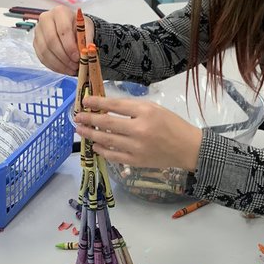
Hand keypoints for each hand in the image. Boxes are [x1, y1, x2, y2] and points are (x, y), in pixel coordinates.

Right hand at [33, 5, 90, 75]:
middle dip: (64, 57)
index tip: (78, 57)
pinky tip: (64, 69)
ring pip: (45, 51)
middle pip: (51, 41)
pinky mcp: (36, 42)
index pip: (63, 30)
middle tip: (75, 66)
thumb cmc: (79, 27)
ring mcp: (38, 31)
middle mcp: (45, 18)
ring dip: (59, 64)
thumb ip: (88, 38)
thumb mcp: (88, 29)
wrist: (71, 28)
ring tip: (71, 69)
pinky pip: (42, 57)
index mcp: (60, 12)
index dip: (70, 46)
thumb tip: (87, 50)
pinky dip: (54, 66)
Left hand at [74, 95, 202, 172]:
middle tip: (77, 118)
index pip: (115, 106)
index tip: (85, 101)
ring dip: (91, 135)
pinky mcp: (136, 161)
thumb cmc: (171, 125)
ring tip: (81, 130)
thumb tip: (107, 108)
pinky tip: (95, 145)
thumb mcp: (154, 108)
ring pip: (106, 140)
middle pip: (107, 123)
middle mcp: (139, 129)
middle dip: (89, 120)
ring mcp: (136, 147)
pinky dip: (102, 150)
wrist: (187, 148)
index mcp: (145, 112)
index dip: (97, 103)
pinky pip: (113, 155)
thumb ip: (132, 108)